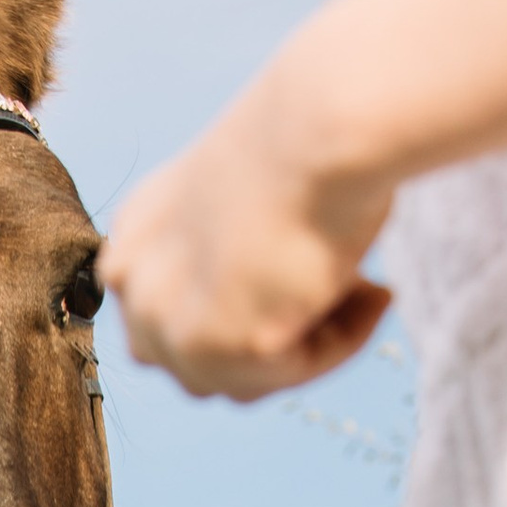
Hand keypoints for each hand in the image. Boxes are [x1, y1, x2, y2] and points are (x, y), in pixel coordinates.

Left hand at [101, 73, 393, 401]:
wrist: (324, 126)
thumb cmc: (307, 146)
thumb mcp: (244, 205)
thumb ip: (230, 265)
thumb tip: (262, 323)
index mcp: (134, 238)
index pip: (172, 321)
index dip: (245, 315)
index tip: (307, 286)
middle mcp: (133, 281)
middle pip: (198, 366)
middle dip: (270, 343)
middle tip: (345, 294)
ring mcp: (165, 318)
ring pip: (244, 381)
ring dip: (309, 343)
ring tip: (365, 287)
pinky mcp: (214, 345)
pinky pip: (289, 377)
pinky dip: (340, 343)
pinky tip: (373, 290)